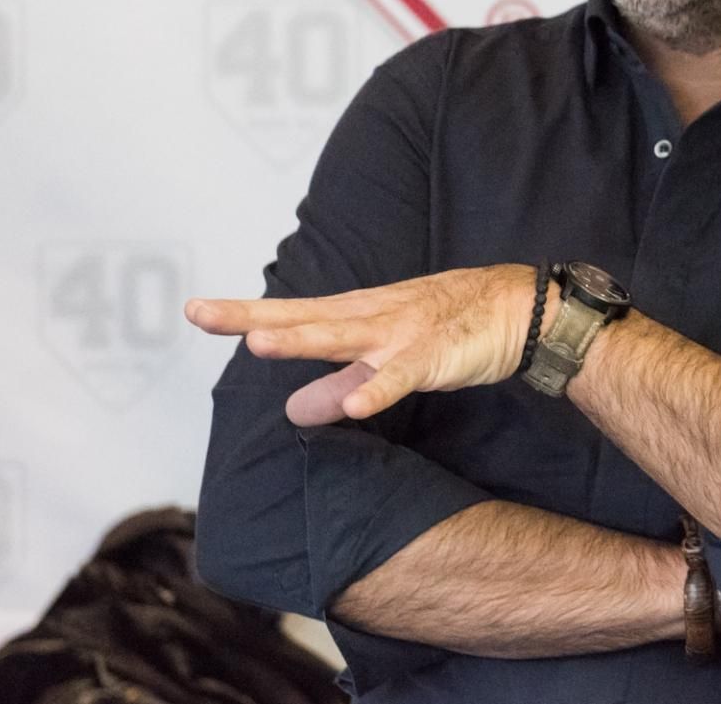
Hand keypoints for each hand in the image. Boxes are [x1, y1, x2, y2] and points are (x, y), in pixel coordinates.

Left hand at [185, 264, 538, 424]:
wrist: (522, 310)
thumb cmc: (453, 330)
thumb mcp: (389, 359)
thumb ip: (342, 383)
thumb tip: (292, 410)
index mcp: (360, 315)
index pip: (295, 315)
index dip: (246, 314)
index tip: (198, 311)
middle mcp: (373, 317)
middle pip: (306, 318)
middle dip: (254, 317)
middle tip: (201, 313)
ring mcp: (403, 333)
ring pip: (346, 338)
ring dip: (304, 341)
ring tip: (259, 344)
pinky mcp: (435, 354)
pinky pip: (403, 375)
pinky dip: (378, 387)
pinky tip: (354, 405)